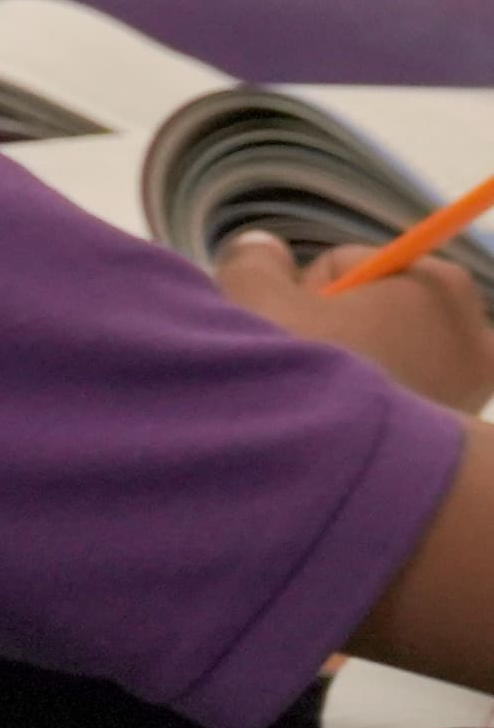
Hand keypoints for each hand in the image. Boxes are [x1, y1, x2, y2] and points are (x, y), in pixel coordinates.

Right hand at [228, 229, 493, 411]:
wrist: (342, 480)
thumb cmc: (308, 377)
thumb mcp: (256, 300)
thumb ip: (255, 262)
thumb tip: (262, 248)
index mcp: (439, 284)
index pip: (345, 268)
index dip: (304, 295)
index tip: (289, 331)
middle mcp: (474, 332)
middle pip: (374, 312)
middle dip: (334, 333)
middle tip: (300, 372)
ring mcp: (472, 387)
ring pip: (387, 355)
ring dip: (350, 372)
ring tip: (320, 407)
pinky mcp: (457, 431)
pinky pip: (402, 397)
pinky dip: (371, 409)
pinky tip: (344, 433)